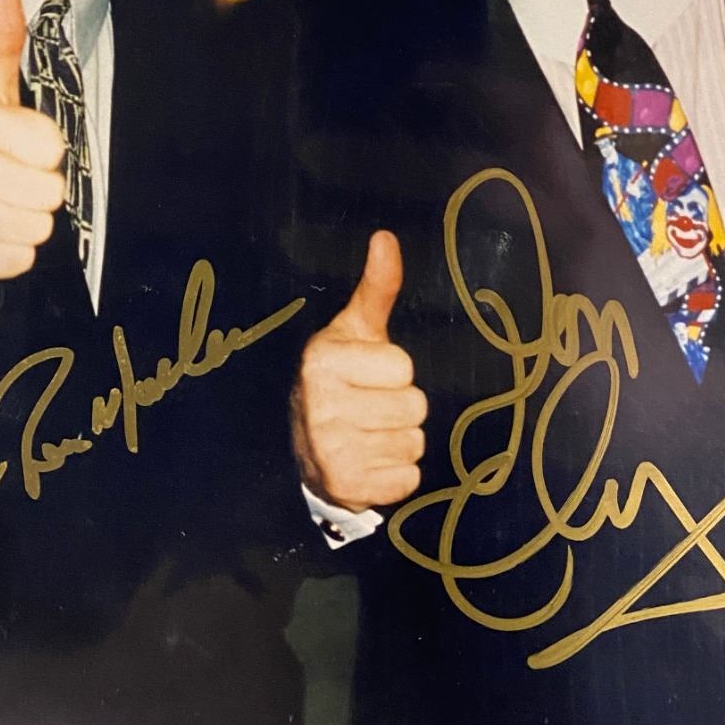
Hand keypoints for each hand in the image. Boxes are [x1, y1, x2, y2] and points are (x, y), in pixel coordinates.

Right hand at [0, 0, 67, 285]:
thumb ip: (2, 42)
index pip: (53, 145)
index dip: (42, 151)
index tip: (17, 148)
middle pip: (50, 191)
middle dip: (37, 191)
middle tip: (7, 182)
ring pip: (39, 227)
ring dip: (25, 222)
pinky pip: (20, 259)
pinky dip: (10, 253)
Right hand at [292, 230, 426, 511]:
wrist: (310, 450)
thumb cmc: (344, 379)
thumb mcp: (357, 331)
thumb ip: (376, 288)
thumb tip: (386, 237)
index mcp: (321, 360)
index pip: (403, 367)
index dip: (394, 372)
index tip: (369, 376)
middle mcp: (319, 405)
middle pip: (414, 407)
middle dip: (401, 408)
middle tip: (372, 408)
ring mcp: (330, 451)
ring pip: (414, 443)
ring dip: (400, 441)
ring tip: (371, 435)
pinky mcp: (346, 487)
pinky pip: (408, 480)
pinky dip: (397, 474)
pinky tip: (371, 463)